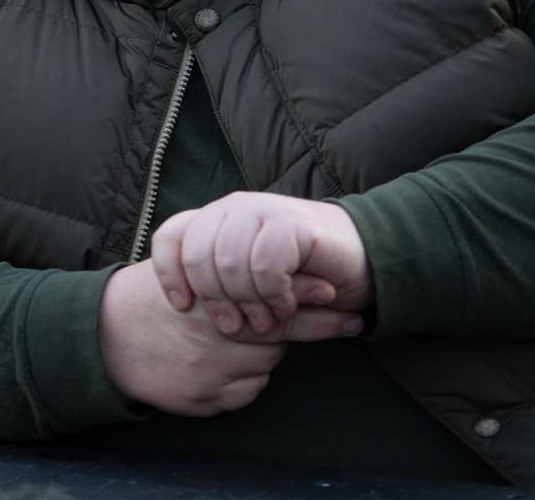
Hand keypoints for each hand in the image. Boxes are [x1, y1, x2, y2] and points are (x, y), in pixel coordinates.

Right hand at [97, 262, 359, 415]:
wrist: (107, 340)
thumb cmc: (154, 300)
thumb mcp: (183, 270)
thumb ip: (225, 270)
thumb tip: (276, 267)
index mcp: (211, 298)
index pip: (270, 296)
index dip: (305, 295)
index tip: (336, 291)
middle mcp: (214, 335)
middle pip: (279, 334)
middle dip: (315, 325)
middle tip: (349, 320)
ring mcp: (211, 371)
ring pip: (265, 364)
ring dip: (261, 352)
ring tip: (234, 338)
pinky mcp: (206, 400)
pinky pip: (246, 390)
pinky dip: (241, 380)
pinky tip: (220, 367)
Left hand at [151, 193, 371, 338]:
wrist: (364, 261)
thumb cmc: (301, 279)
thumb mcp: (251, 289)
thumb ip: (217, 290)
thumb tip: (174, 309)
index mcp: (217, 218)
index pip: (170, 237)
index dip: (169, 274)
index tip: (183, 306)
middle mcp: (234, 208)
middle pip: (197, 256)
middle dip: (215, 300)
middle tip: (239, 326)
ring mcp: (261, 210)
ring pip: (229, 263)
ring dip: (248, 302)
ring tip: (267, 319)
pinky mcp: (289, 222)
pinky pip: (264, 266)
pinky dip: (273, 294)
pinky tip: (286, 304)